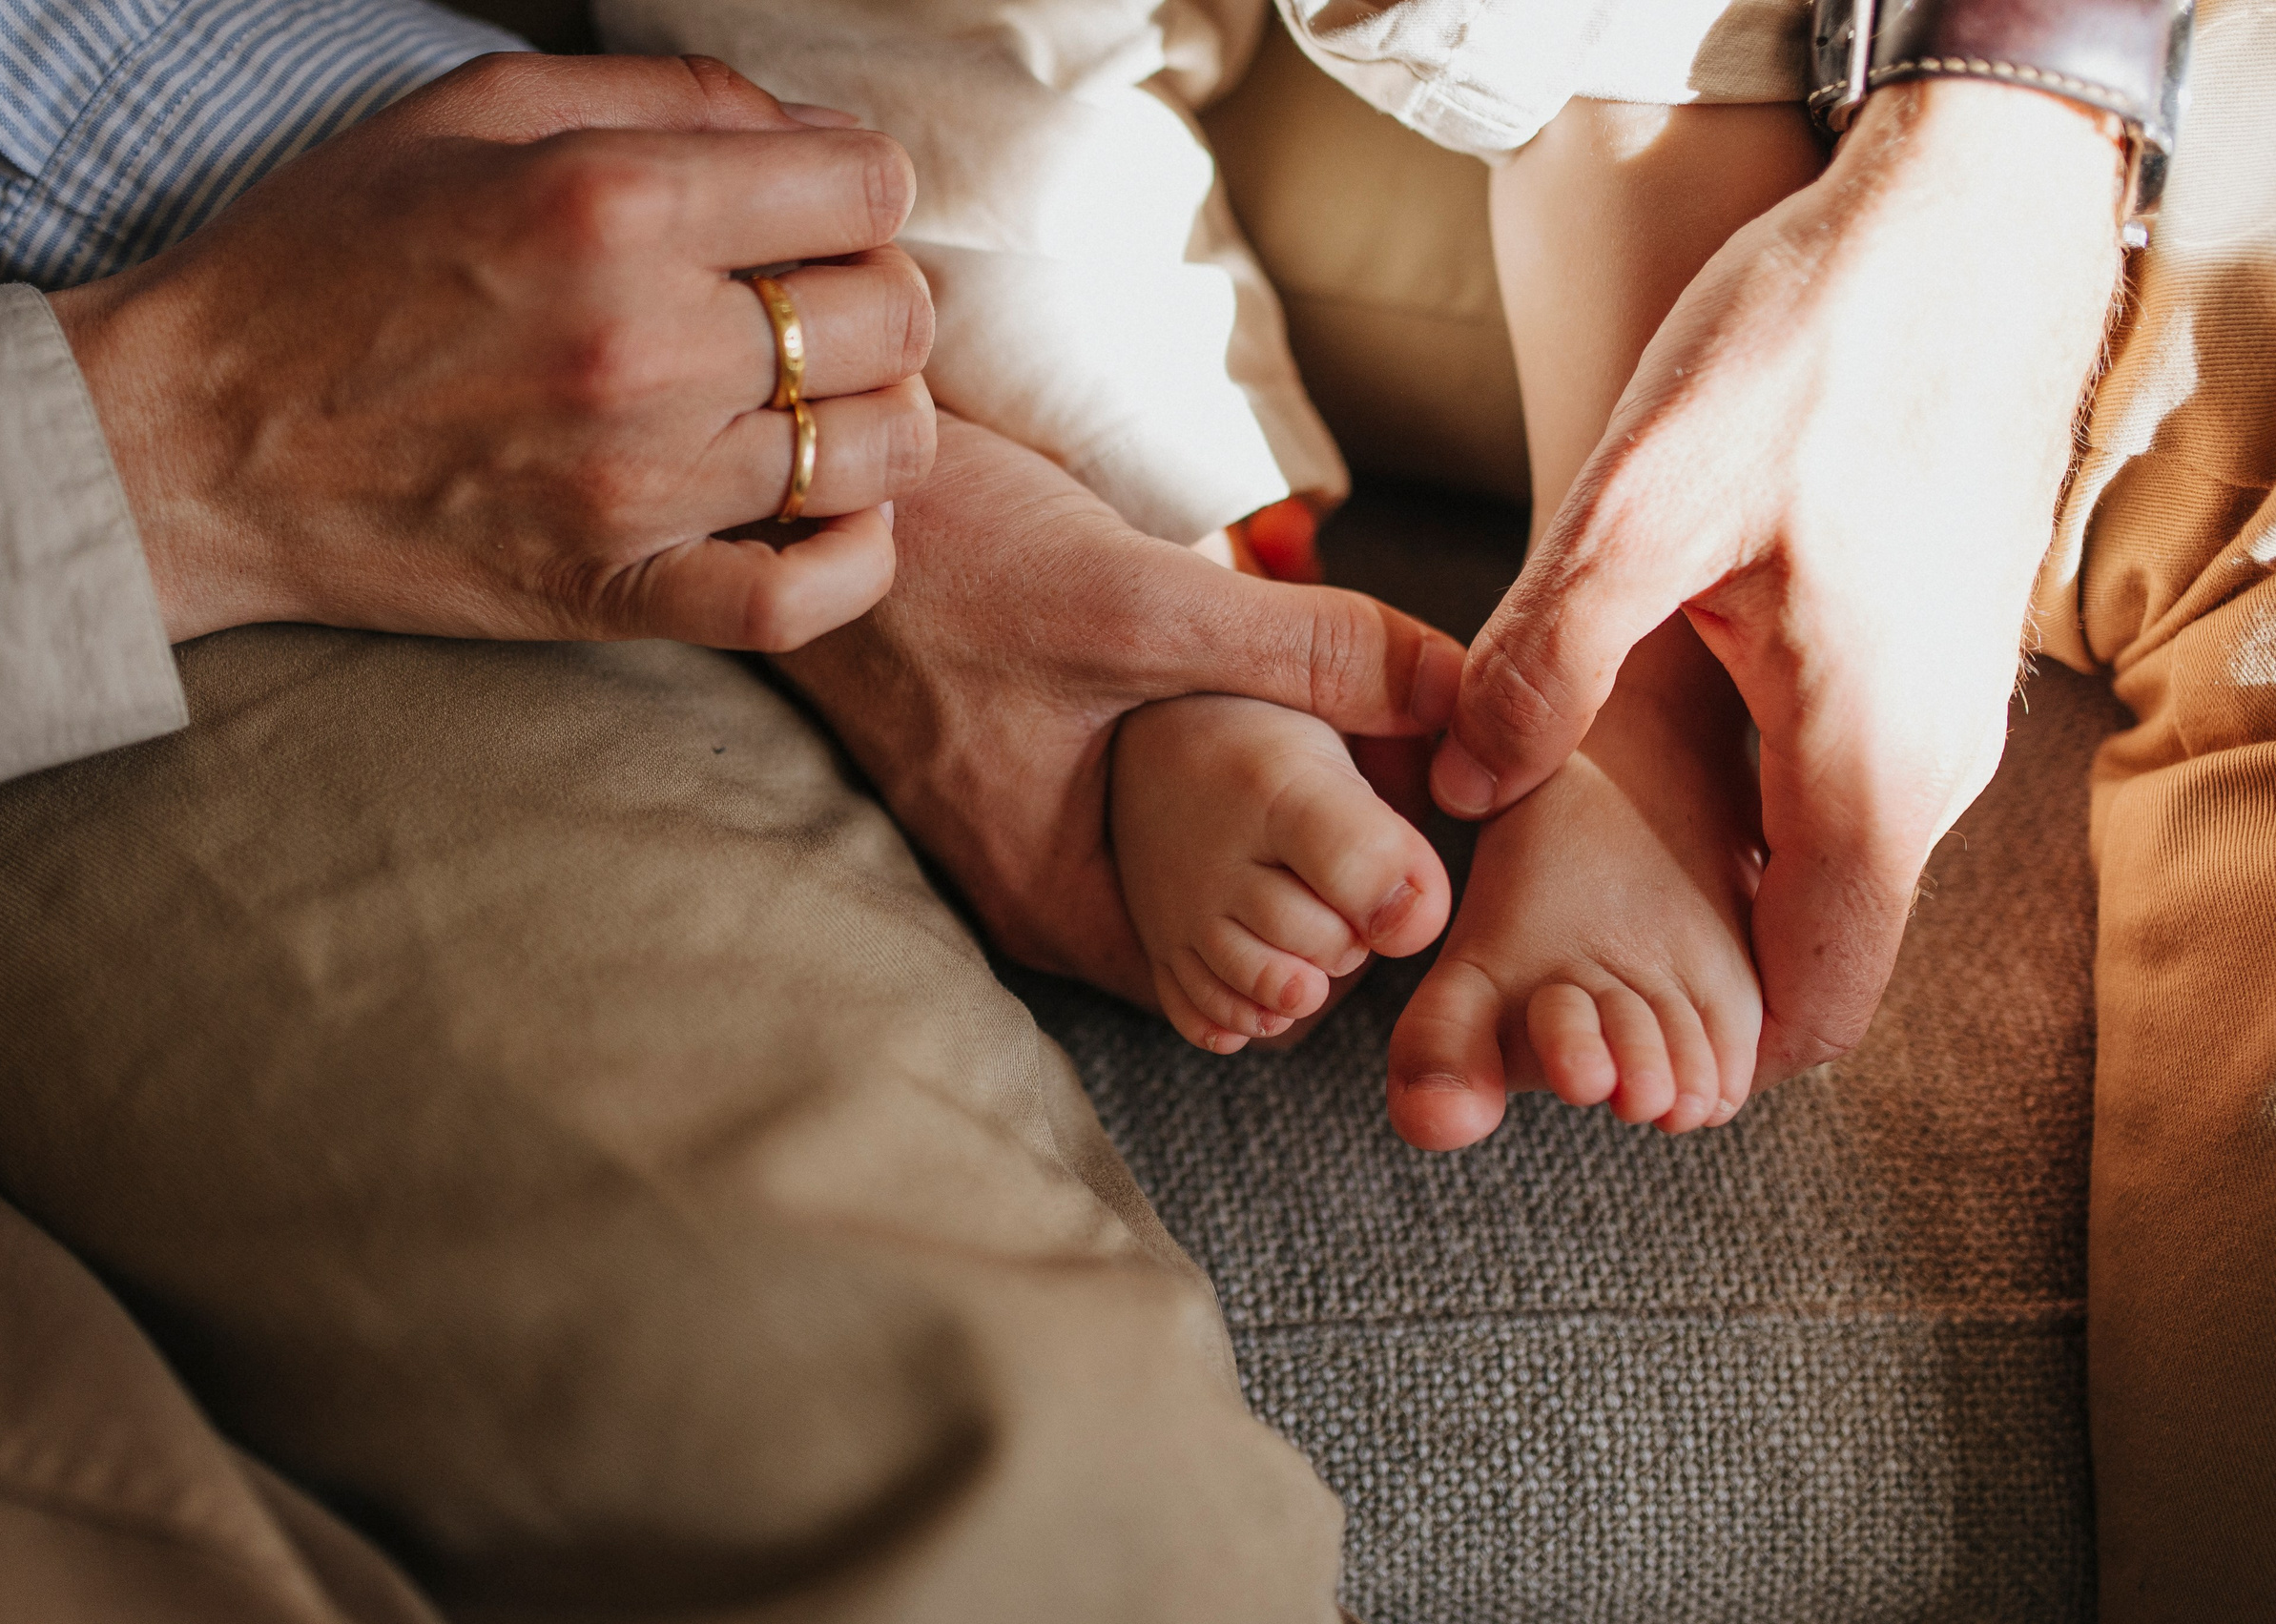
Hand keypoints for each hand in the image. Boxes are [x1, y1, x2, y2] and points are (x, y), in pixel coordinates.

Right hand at [49, 54, 935, 649]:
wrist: (195, 442)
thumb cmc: (325, 262)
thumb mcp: (471, 114)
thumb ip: (664, 98)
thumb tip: (812, 134)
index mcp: (613, 203)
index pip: (868, 189)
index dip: (861, 194)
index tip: (817, 216)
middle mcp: (645, 343)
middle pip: (891, 318)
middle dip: (873, 299)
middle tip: (811, 309)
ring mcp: (639, 483)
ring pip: (880, 451)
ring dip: (874, 420)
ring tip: (815, 405)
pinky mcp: (618, 591)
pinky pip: (810, 599)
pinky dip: (856, 558)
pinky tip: (829, 512)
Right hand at [776, 417, 1464, 1003]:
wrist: (807, 488)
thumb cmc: (949, 557)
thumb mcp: (1143, 603)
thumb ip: (1309, 650)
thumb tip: (1468, 691)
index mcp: (1054, 897)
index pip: (1222, 990)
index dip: (1328, 943)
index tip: (1409, 869)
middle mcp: (1027, 884)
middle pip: (1203, 925)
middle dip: (1307, 877)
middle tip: (1407, 804)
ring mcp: (1011, 825)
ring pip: (1173, 860)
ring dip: (1257, 820)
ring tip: (1359, 755)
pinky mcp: (1008, 758)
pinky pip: (1133, 803)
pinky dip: (1202, 774)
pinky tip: (1263, 707)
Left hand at [1427, 80, 2126, 1084]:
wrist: (1959, 227)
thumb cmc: (1811, 351)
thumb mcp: (1642, 507)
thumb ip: (1546, 666)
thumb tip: (1460, 793)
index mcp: (1868, 769)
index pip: (1816, 1002)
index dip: (1714, 1058)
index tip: (1598, 1050)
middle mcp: (1929, 767)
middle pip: (1820, 947)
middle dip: (1694, 982)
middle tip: (1553, 967)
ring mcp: (1939, 711)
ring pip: (1829, 865)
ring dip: (1720, 892)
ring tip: (1582, 875)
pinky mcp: (1924, 655)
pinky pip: (1843, 787)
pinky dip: (1758, 814)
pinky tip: (1656, 757)